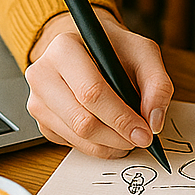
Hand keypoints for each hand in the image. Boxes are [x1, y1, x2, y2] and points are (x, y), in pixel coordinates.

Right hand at [24, 9, 173, 157]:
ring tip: (130, 137)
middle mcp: (43, 74)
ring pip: (77, 137)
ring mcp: (38, 100)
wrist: (89, 47)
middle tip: (142, 138)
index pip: (91, 92)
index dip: (120, 117)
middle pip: (82, 120)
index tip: (145, 132)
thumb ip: (156, 83)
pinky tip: (113, 135)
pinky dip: (98, 146)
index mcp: (64, 49)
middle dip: (117, 136)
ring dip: (110, 145)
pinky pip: (71, 144)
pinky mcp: (42, 121)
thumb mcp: (144, 52)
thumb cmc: (115, 48)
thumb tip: (154, 121)